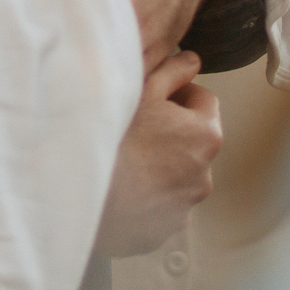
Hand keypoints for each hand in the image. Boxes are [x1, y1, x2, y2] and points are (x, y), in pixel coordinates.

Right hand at [95, 53, 220, 257]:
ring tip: (126, 158)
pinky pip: (160, 204)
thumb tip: (193, 61)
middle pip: (192, 140)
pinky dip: (147, 194)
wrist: (83, 191)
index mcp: (206, 135)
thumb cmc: (115, 137)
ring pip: (177, 174)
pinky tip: (121, 185)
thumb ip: (173, 70)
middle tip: (137, 126)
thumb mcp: (143, 90)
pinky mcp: (164, 229)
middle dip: (171, 131)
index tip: (156, 97)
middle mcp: (204, 174)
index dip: (179, 93)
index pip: (204, 100)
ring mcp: (185, 205)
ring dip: (160, 164)